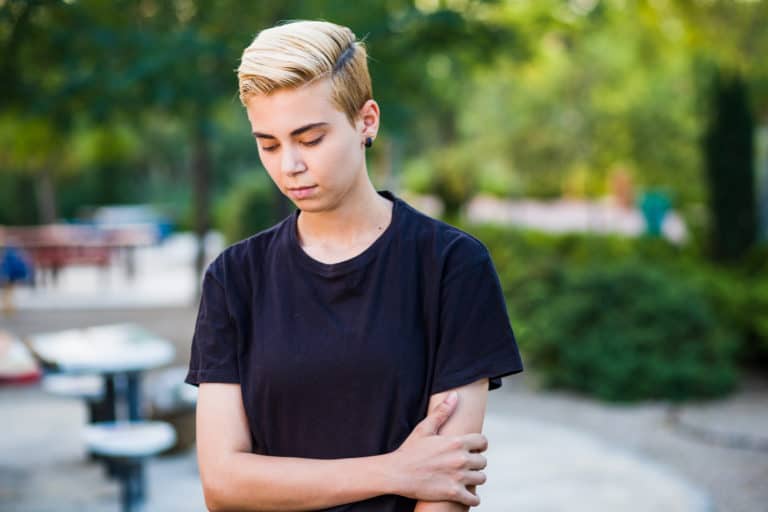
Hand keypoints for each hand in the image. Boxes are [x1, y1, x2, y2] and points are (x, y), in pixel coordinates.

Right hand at [388, 391, 487, 506]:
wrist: (396, 473)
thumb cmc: (409, 451)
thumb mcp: (425, 428)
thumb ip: (442, 412)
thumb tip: (454, 395)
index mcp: (456, 442)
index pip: (482, 442)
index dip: (479, 446)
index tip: (475, 449)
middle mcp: (460, 459)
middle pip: (483, 461)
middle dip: (476, 463)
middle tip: (466, 465)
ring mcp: (458, 477)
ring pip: (481, 478)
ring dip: (475, 479)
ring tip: (465, 478)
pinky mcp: (453, 493)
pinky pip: (474, 499)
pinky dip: (472, 498)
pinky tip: (465, 495)